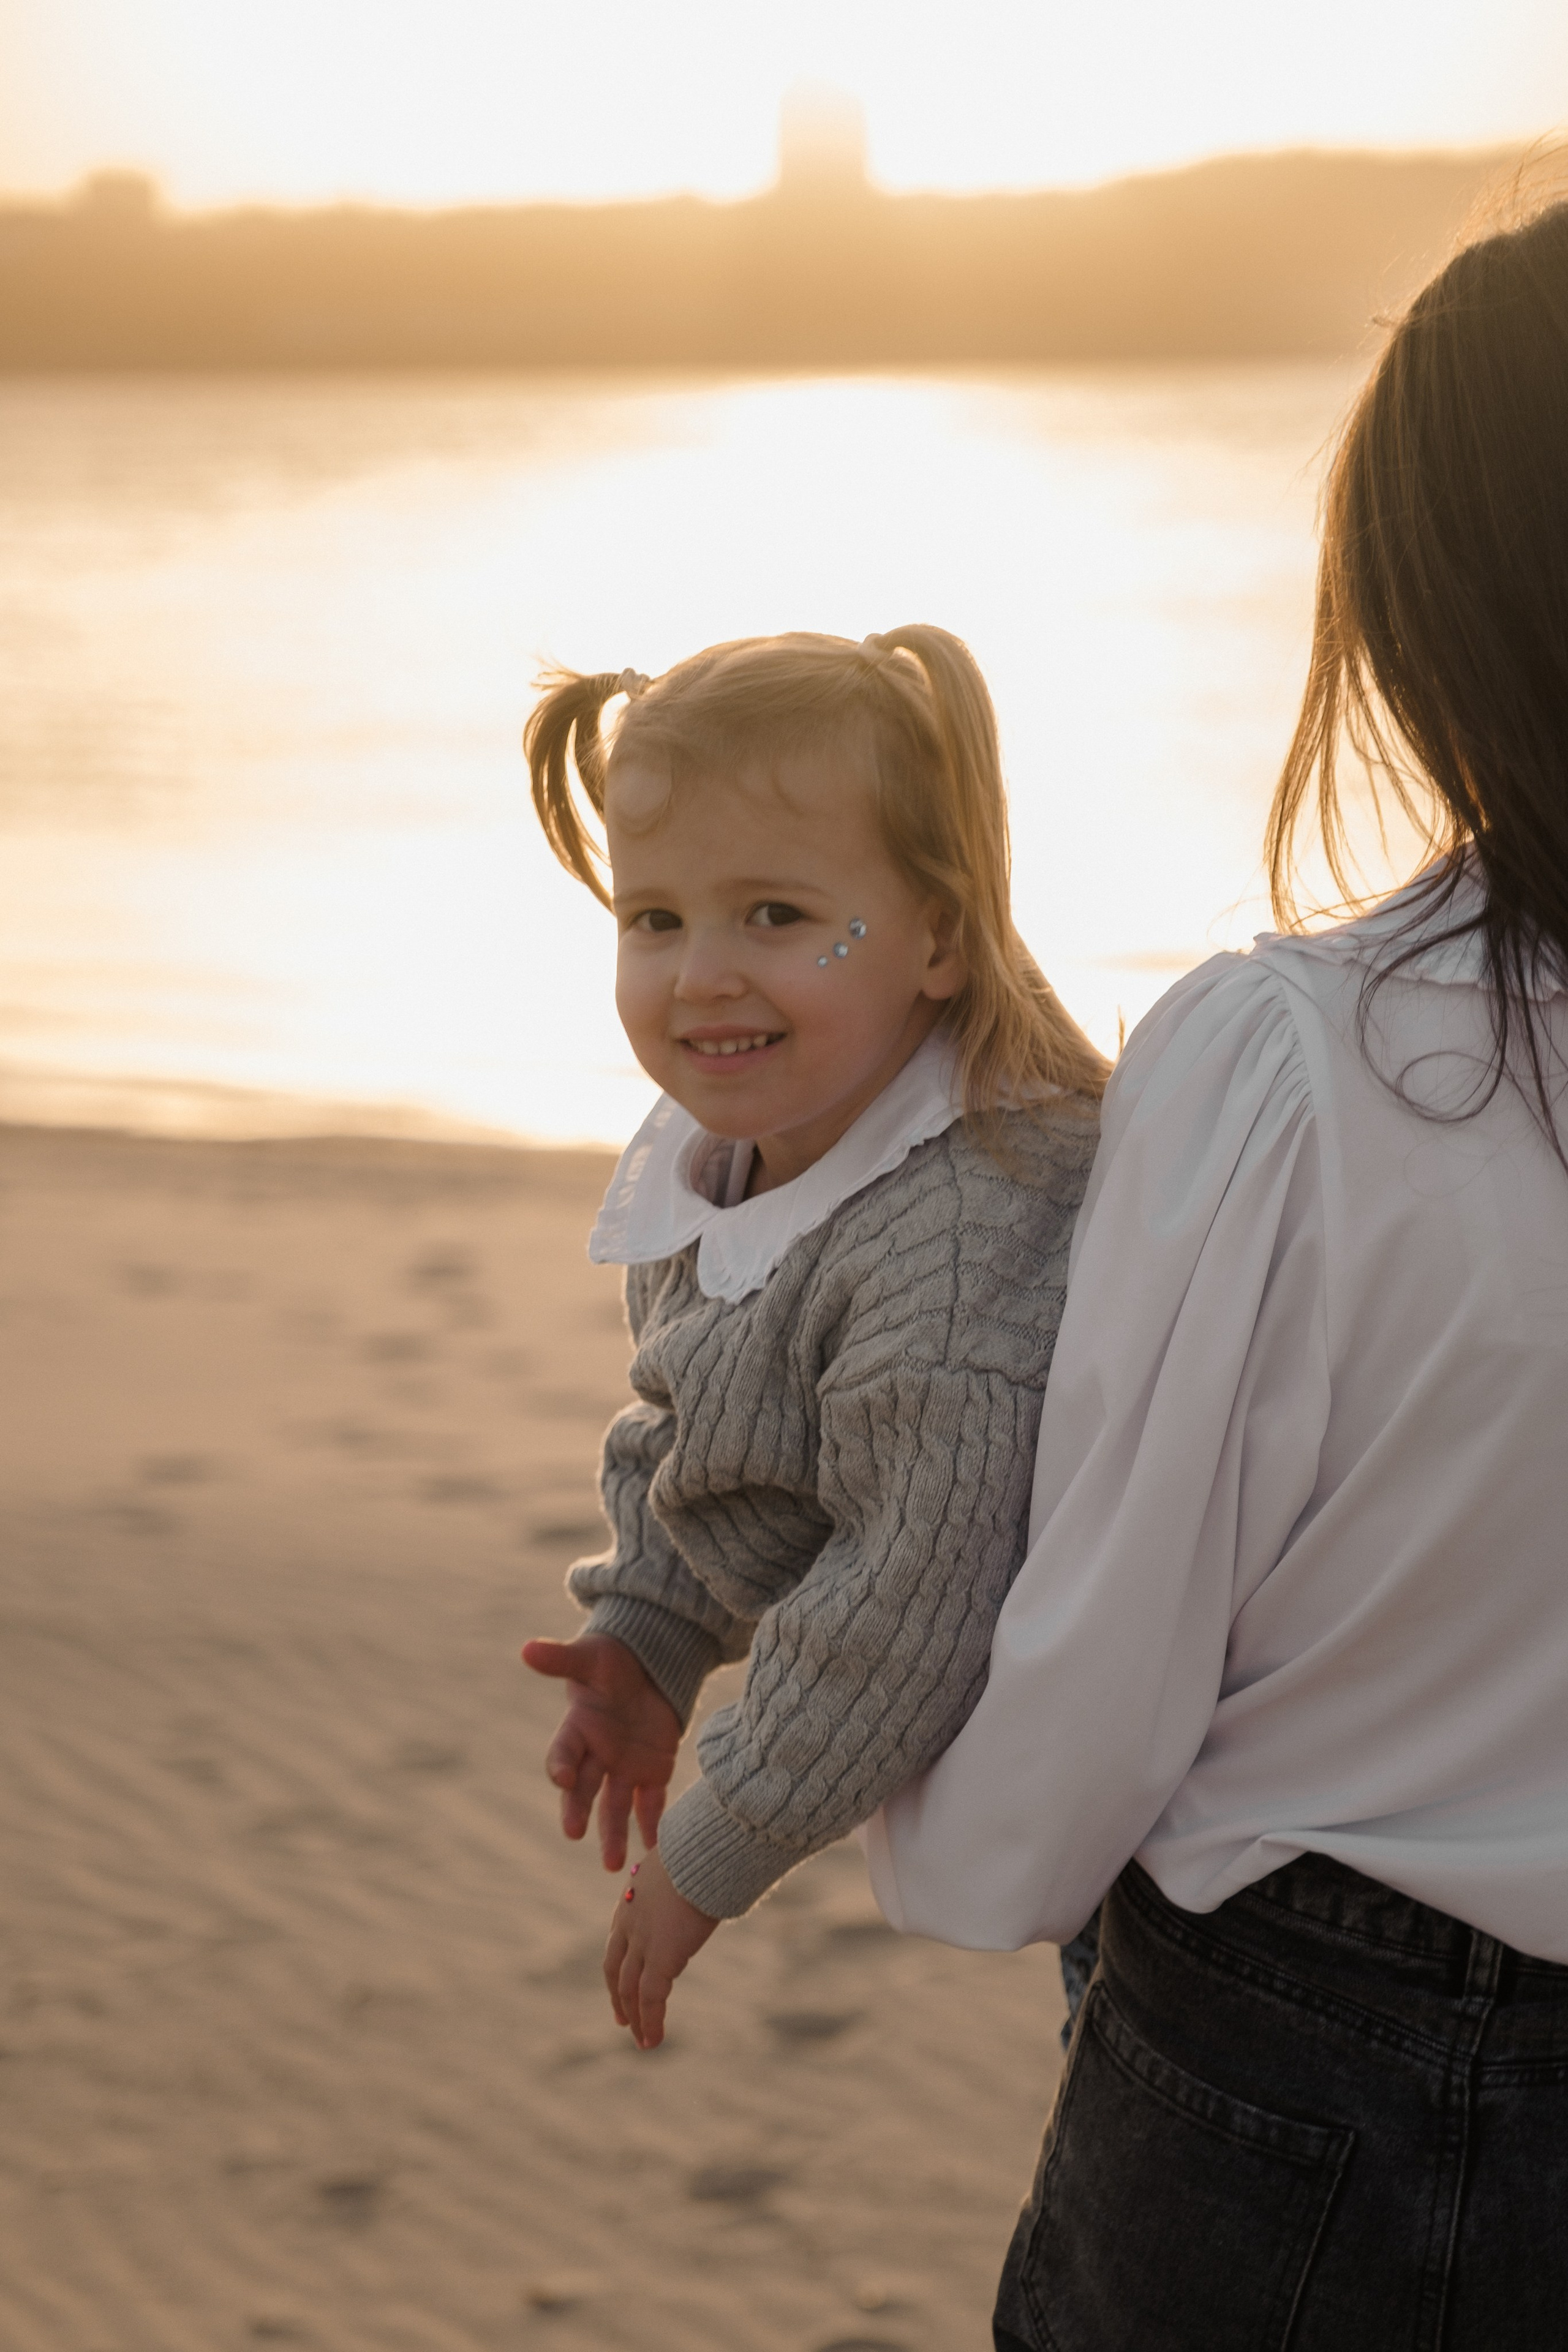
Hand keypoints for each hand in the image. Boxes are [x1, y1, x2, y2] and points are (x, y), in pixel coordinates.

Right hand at [520, 1632, 680, 1870]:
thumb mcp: (590, 1656)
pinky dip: (652, 1824)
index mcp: (578, 1728)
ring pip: (615, 1807)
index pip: (563, 1752)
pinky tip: (655, 1848)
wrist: (648, 1666)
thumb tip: (527, 1648)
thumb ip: (561, 1658)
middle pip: (584, 1789)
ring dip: (613, 1835)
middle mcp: (597, 1755)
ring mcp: (624, 1766)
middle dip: (579, 1810)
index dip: (560, 1765)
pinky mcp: (653, 1771)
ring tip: (612, 1865)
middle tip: (574, 1832)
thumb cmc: (611, 1659)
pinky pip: (651, 1803)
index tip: (562, 1778)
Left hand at [603, 1846, 716, 2048]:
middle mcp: (630, 1921)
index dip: (619, 1964)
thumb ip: (684, 1875)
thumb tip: (708, 1871)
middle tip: (623, 2019)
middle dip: (618, 1997)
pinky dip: (650, 2022)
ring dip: (635, 2017)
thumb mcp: (684, 1859)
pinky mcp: (661, 1957)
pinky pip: (651, 1999)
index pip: (618, 1939)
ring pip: (629, 1989)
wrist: (705, 1850)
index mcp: (632, 1896)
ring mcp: (643, 1940)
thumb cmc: (705, 1847)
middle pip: (615, 1968)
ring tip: (641, 2040)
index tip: (622, 1982)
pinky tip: (653, 2041)